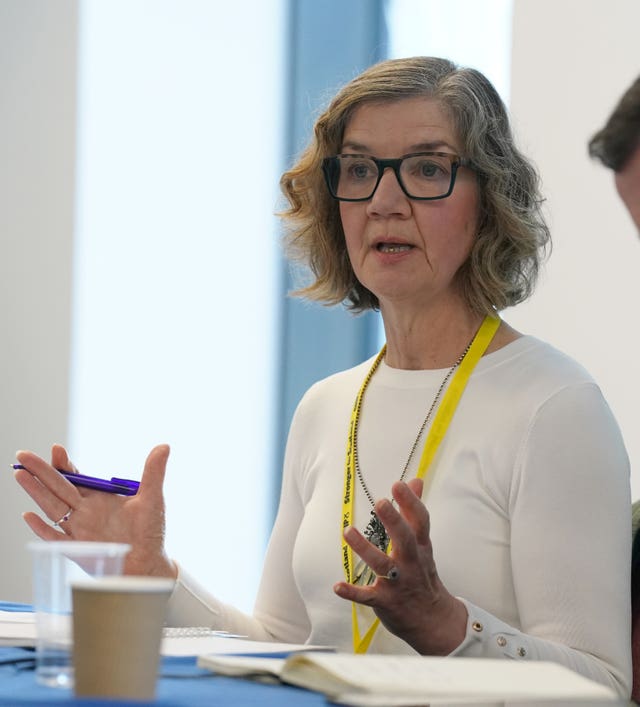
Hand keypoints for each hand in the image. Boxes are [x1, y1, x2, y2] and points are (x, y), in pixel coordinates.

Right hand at [14, 444, 176, 577]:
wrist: (149, 563)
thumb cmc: (150, 532)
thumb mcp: (153, 498)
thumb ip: (154, 473)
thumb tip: (164, 446)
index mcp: (99, 497)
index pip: (76, 477)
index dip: (65, 464)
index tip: (57, 449)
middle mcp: (85, 511)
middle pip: (57, 488)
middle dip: (41, 472)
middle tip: (23, 455)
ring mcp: (79, 530)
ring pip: (52, 508)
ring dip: (35, 493)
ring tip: (20, 475)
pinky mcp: (78, 550)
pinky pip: (56, 538)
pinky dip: (42, 529)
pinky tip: (29, 517)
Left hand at [333, 478, 466, 654]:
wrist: (433, 620)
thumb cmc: (422, 573)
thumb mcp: (423, 541)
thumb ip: (414, 510)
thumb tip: (416, 479)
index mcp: (420, 546)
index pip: (419, 521)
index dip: (410, 502)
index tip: (398, 484)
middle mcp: (410, 562)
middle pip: (404, 539)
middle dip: (393, 521)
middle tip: (380, 502)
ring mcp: (398, 582)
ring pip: (382, 564)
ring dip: (365, 548)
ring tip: (348, 531)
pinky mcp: (385, 601)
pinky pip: (367, 596)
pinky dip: (353, 592)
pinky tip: (337, 586)